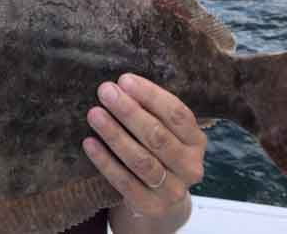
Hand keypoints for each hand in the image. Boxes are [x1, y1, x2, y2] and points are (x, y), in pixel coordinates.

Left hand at [83, 74, 204, 231]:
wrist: (159, 200)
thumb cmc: (157, 152)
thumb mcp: (164, 131)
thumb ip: (151, 111)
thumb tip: (121, 85)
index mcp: (197, 141)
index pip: (177, 114)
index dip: (150, 95)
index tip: (124, 80)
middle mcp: (191, 166)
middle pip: (158, 135)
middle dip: (129, 111)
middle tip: (105, 92)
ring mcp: (173, 190)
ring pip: (141, 160)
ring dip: (115, 134)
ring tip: (94, 114)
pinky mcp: (151, 206)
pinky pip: (125, 182)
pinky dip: (105, 162)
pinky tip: (89, 143)